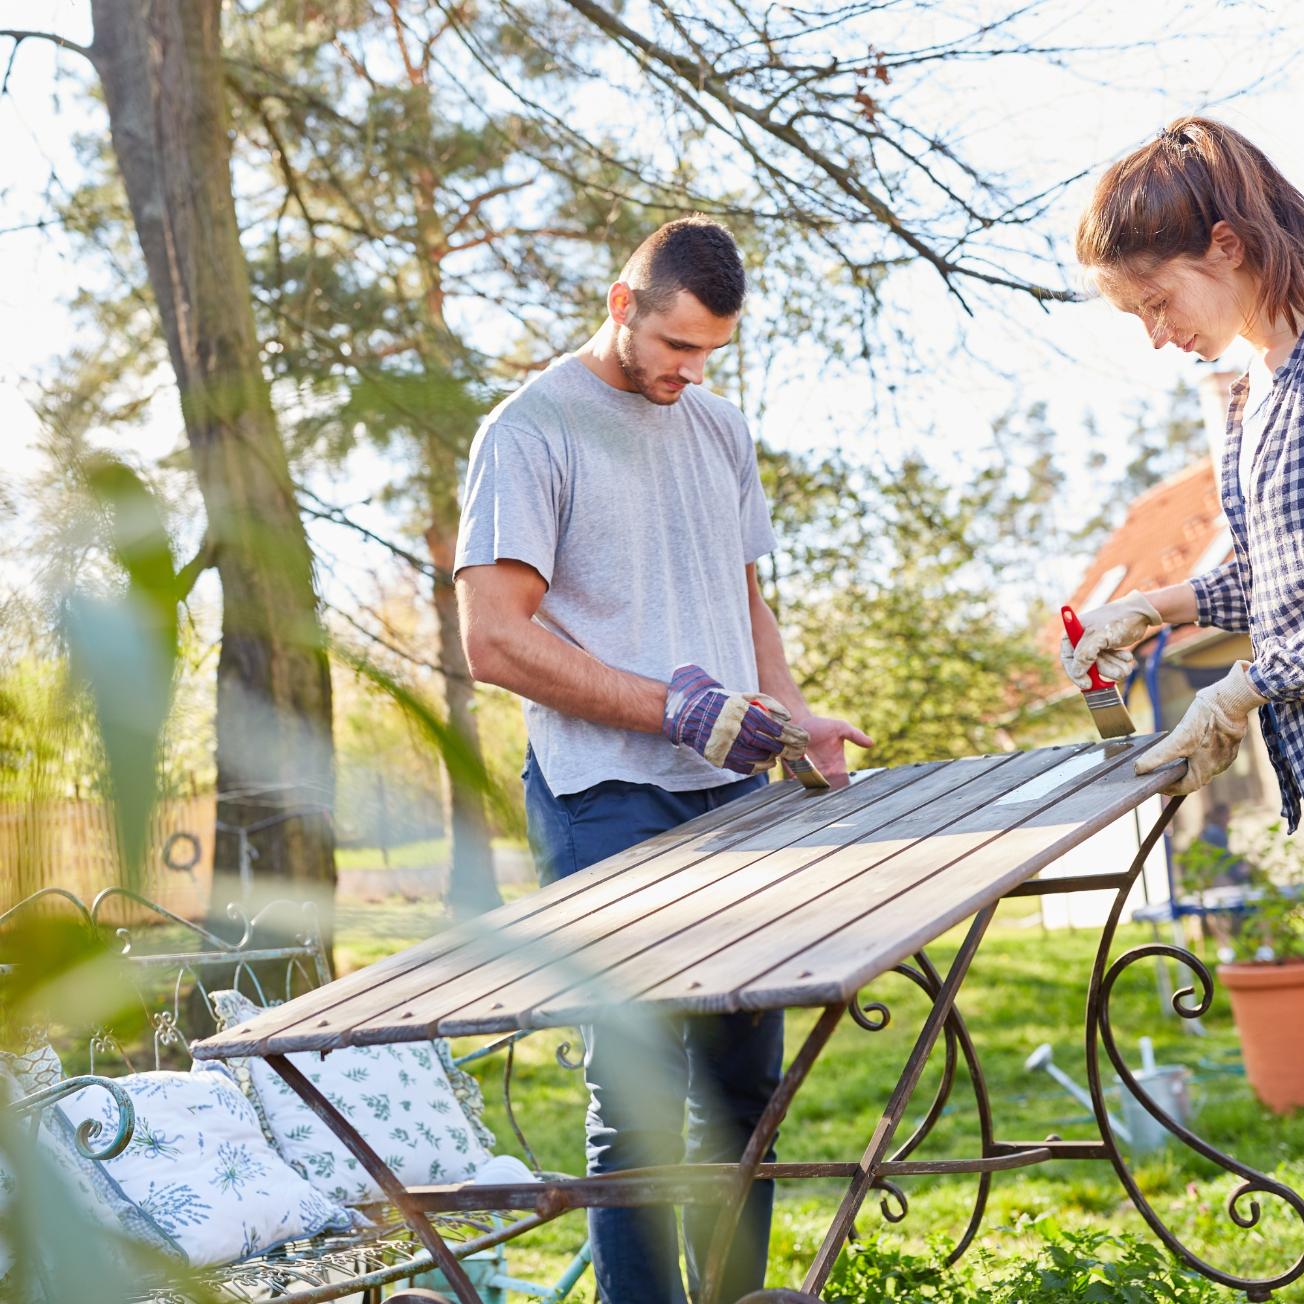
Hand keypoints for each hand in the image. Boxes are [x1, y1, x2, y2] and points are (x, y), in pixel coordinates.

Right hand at [662, 665, 809, 775]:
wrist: (689, 712)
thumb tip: (787, 717)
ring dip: (772, 757)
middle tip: (797, 750)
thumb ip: (768, 704)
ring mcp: (724, 744)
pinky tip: (766, 762)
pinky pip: (742, 766)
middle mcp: (732, 728)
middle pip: (767, 743)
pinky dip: (758, 766)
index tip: (803, 738)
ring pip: (756, 756)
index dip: (791, 735)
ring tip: (779, 755)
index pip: (772, 726)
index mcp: (741, 711)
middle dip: (786, 748)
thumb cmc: (723, 702)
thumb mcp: (744, 696)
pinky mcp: (717, 756)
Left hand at [793, 714, 874, 786]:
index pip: (842, 782)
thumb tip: (871, 743)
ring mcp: (808, 774)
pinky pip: (796, 783)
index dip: (843, 787)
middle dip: (827, 792)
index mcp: (836, 767)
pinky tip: (798, 781)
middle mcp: (823, 773)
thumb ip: (855, 735)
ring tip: (813, 784)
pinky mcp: (794, 772)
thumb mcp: (841, 728)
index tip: (842, 787)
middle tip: (826, 787)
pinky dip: (798, 784)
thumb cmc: (821, 726)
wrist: (799, 722)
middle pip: (827, 790)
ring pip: (812, 788)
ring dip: (812, 788)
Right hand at [1061, 589, 1161, 689]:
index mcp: (1074, 632)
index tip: (1088, 685)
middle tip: (1118, 673)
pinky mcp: (1108, 647)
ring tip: (1127, 664)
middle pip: (1086, 665)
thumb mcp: (1099, 636)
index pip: (1068, 658)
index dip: (1075, 673)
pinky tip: (1127, 657)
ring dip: (1114, 668)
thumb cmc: (1118, 620)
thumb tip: (1076, 672)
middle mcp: (1082, 639)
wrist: (1142, 613)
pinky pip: (1110, 662)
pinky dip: (1119, 662)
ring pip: (1100, 666)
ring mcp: (1095, 644)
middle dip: (1104, 670)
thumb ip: (1084, 654)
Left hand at [1134, 661, 1265, 794]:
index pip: (1184, 788)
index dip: (1168, 788)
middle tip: (1160, 771)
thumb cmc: (1205, 722)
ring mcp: (1225, 756)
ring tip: (1171, 759)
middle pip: (1194, 778)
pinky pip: (1211, 755)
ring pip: (1203, 766)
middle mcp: (1217, 767)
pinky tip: (1191, 746)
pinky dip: (1197, 755)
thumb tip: (1139, 769)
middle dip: (1176, 777)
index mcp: (1205, 770)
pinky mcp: (1228, 744)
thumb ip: (1158, 756)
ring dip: (1187, 766)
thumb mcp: (1177, 740)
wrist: (1230, 702)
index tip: (1155, 785)